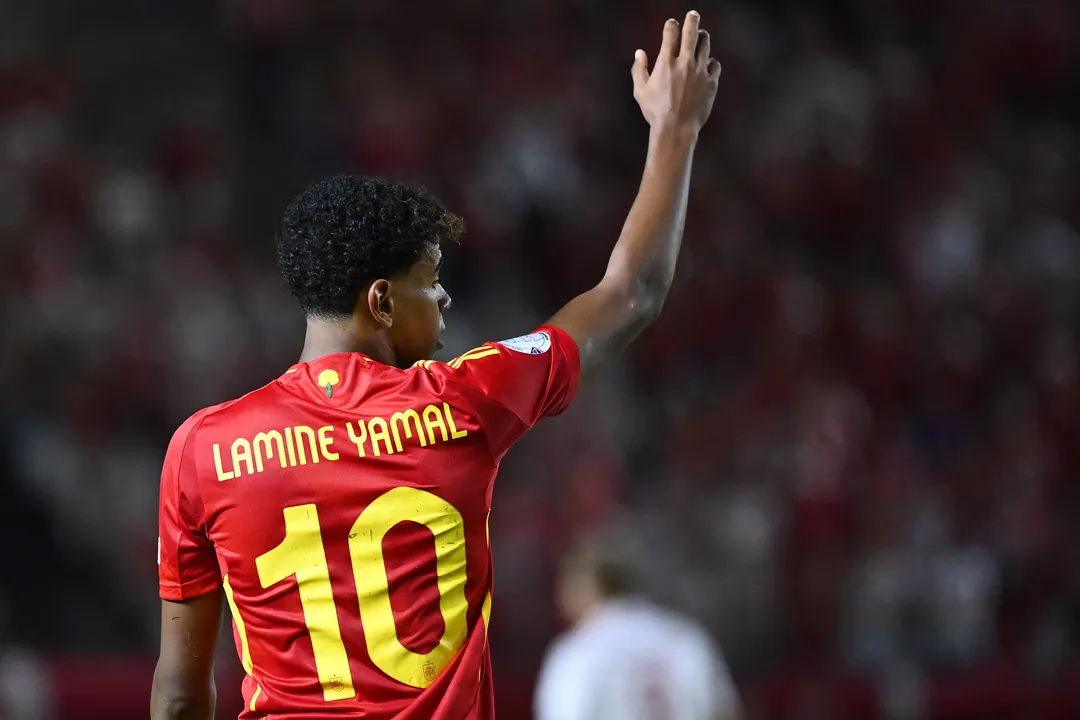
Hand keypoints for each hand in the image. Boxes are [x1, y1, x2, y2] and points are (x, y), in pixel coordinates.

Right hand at [632, 10, 720, 136]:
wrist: (676, 129)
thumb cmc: (655, 112)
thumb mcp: (640, 91)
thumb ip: (639, 69)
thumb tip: (639, 52)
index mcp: (666, 63)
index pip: (670, 33)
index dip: (671, 25)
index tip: (671, 24)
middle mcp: (684, 63)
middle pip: (691, 32)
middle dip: (692, 20)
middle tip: (693, 14)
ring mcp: (700, 72)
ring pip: (705, 45)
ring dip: (703, 37)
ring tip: (701, 35)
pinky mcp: (711, 82)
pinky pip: (715, 64)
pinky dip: (711, 62)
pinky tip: (707, 64)